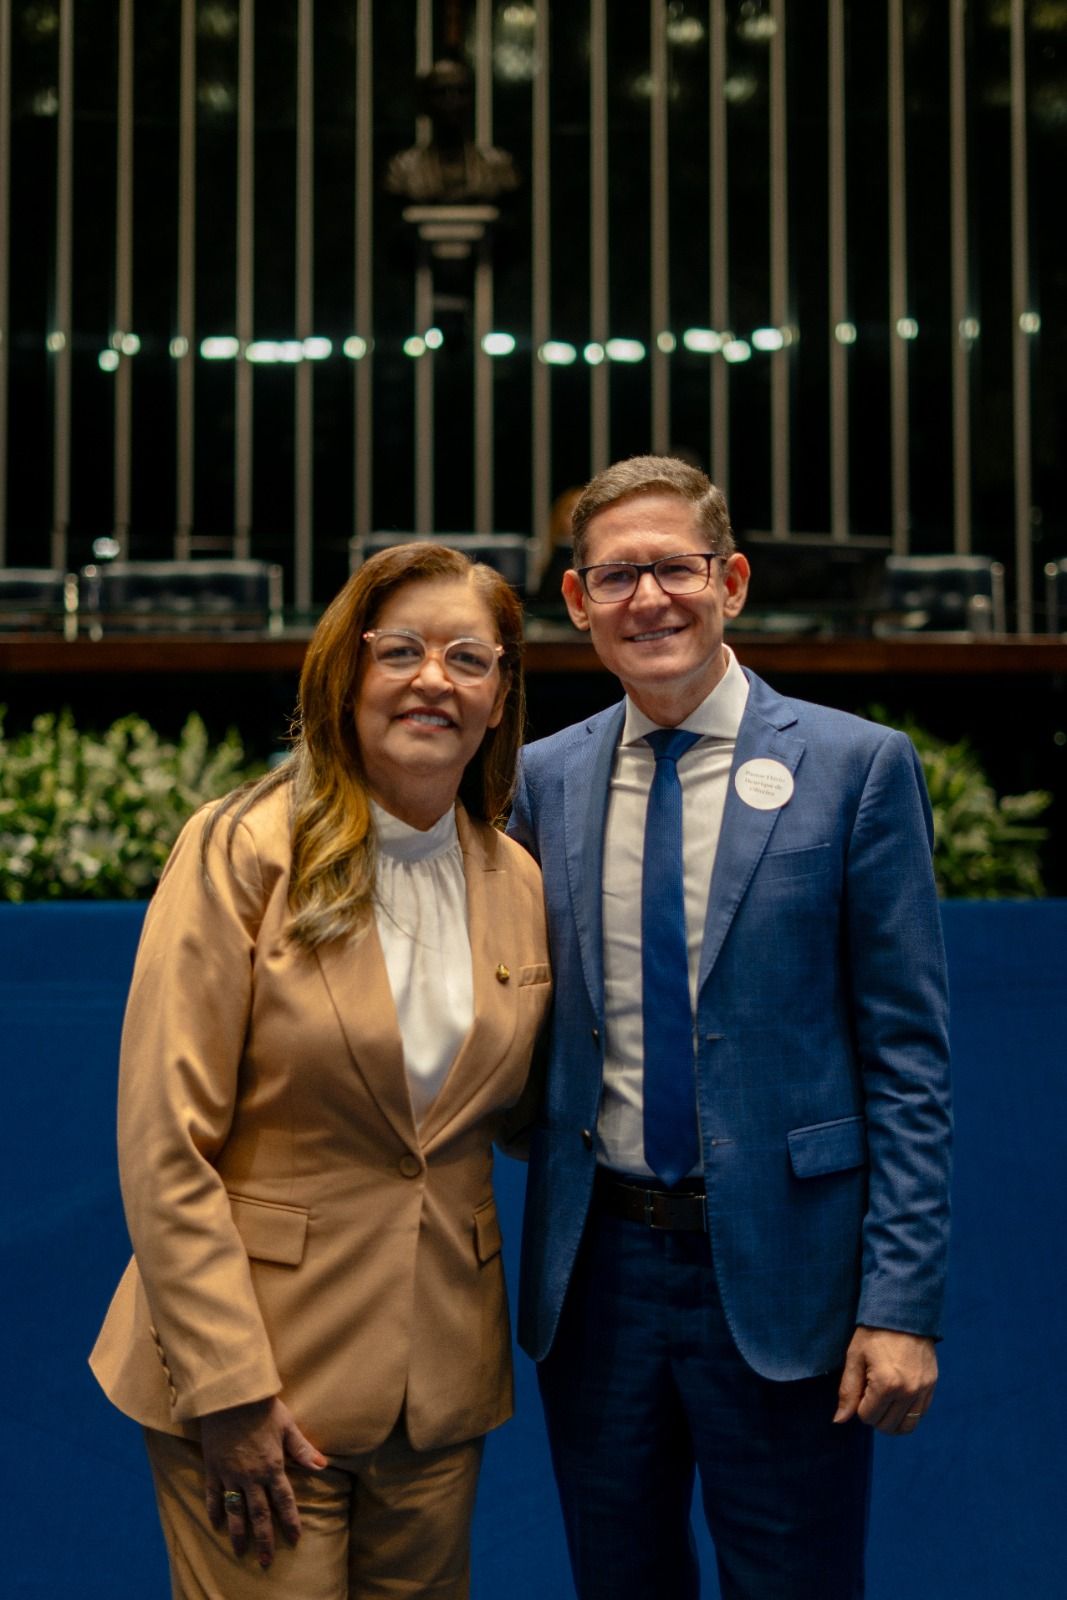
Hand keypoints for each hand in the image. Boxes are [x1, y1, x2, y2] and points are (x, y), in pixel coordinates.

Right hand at [202, 1396, 327, 1566]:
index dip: (290, 1521)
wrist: (230, 1395)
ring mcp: (230, 1474)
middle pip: (259, 1513)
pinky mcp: (213, 1468)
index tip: (294, 1539)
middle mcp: (252, 1476)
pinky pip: (214, 1495)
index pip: (284, 1500)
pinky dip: (215, 1511)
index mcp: (273, 1466)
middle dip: (264, 1539)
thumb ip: (303, 1449)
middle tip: (266, 1561)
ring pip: (236, 1511)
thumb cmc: (262, 1407)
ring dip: (239, 1533)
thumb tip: (323, 1466)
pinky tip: (217, 1525)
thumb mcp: (287, 1426)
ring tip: (241, 1552)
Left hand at [833, 1326, 937, 1435]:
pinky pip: (920, 1414)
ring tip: (883, 1400)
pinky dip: (907, 1413)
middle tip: (870, 1393)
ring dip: (891, 1420)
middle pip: (887, 1425)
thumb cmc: (874, 1332)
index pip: (867, 1417)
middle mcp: (908, 1391)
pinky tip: (897, 1399)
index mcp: (886, 1384)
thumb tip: (839, 1421)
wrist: (903, 1312)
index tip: (860, 1387)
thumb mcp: (855, 1357)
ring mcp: (923, 1389)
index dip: (859, 1406)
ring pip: (906, 1426)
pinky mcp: (932, 1385)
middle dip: (874, 1414)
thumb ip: (848, 1391)